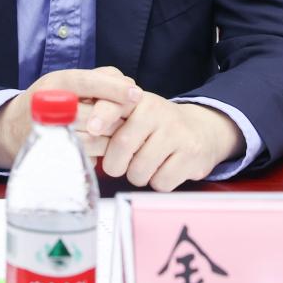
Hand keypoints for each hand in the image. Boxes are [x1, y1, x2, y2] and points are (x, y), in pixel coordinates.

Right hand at [0, 67, 141, 169]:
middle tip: (128, 120)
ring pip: (95, 138)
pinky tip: (97, 148)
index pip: (87, 81)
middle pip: (96, 113)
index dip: (113, 88)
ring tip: (111, 135)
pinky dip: (98, 153)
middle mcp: (50, 105)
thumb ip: (100, 79)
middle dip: (117, 119)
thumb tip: (130, 87)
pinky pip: (87, 156)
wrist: (12, 128)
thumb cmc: (51, 100)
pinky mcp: (53, 154)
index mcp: (56, 82)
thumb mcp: (69, 82)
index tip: (137, 94)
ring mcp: (50, 132)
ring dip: (110, 139)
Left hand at [99, 95, 245, 191]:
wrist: (202, 130)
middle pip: (123, 145)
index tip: (92, 129)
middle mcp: (158, 111)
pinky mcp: (191, 154)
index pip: (115, 104)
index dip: (101, 116)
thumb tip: (80, 139)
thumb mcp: (133, 114)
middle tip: (120, 164)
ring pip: (140, 170)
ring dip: (137, 175)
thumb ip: (107, 121)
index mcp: (138, 100)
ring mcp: (177, 133)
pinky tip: (164, 168)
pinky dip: (158, 182)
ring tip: (146, 164)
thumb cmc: (155, 127)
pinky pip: (161, 182)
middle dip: (115, 164)